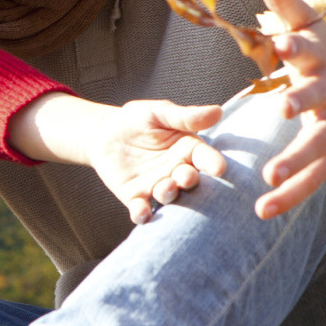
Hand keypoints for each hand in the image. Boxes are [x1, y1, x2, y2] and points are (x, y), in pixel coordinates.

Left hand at [83, 99, 227, 222]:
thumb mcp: (160, 112)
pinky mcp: (136, 198)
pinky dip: (142, 214)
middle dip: (189, 180)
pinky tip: (142, 213)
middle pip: (189, 180)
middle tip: (186, 177)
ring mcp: (158, 187)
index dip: (213, 163)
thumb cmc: (138, 119)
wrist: (105, 133)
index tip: (220, 168)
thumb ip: (185, 116)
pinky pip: (142, 210)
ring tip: (166, 189)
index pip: (206, 157)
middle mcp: (177, 171)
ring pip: (168, 196)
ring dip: (168, 194)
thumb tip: (217, 111)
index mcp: (189, 150)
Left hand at [254, 0, 325, 219]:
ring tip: (269, 176)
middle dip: (301, 101)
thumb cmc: (324, 54)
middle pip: (316, 98)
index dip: (295, 45)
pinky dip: (289, 197)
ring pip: (316, 148)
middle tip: (282, 108)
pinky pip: (310, 182)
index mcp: (321, 60)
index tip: (281, 42)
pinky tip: (261, 212)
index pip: (308, 49)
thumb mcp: (306, 24)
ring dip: (294, 162)